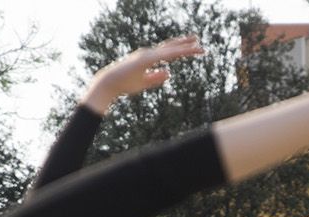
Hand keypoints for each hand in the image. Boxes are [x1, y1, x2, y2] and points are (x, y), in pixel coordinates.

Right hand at [87, 36, 202, 106]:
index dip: (181, 49)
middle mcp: (149, 54)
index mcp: (149, 58)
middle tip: (198, 40)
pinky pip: (163, 55)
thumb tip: (169, 73)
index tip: (194, 48)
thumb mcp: (144, 83)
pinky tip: (185, 51)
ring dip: (184, 48)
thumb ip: (156, 78)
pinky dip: (175, 52)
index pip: (168, 51)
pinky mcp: (145, 60)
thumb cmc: (125, 85)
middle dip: (185, 44)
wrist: (109, 84)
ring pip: (170, 50)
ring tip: (198, 46)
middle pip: (171, 46)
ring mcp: (147, 55)